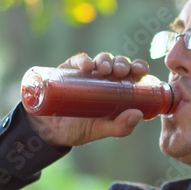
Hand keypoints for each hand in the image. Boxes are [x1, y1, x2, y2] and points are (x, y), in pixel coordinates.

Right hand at [24, 52, 150, 147]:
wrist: (50, 130)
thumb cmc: (80, 128)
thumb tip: (138, 115)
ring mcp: (88, 73)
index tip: (140, 70)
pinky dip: (83, 61)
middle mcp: (105, 79)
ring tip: (104, 69)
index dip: (138, 67)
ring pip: (101, 59)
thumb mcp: (101, 130)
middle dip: (122, 63)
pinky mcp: (69, 70)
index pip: (133, 74)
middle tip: (121, 71)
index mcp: (118, 90)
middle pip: (118, 64)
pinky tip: (86, 66)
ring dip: (105, 60)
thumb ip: (119, 126)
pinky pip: (78, 61)